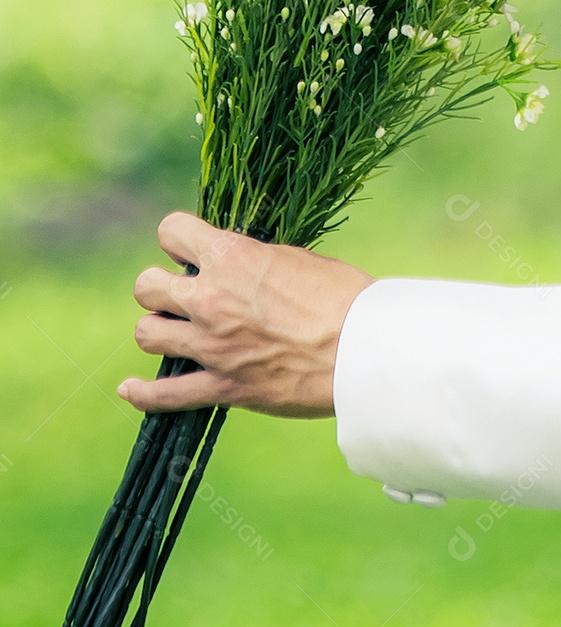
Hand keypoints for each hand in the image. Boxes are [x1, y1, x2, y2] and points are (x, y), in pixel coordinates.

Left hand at [117, 211, 373, 416]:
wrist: (363, 351)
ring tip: (174, 332)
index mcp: (232, 257)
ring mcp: (212, 346)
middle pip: (147, 286)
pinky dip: (142, 394)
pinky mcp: (222, 387)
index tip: (189, 248)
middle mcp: (211, 299)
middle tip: (179, 294)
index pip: (171, 231)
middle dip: (159, 286)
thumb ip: (254, 260)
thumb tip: (236, 262)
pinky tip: (129, 389)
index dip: (178, 238)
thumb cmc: (343, 297)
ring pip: (148, 333)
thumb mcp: (296, 258)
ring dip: (158, 330)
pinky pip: (165, 395)